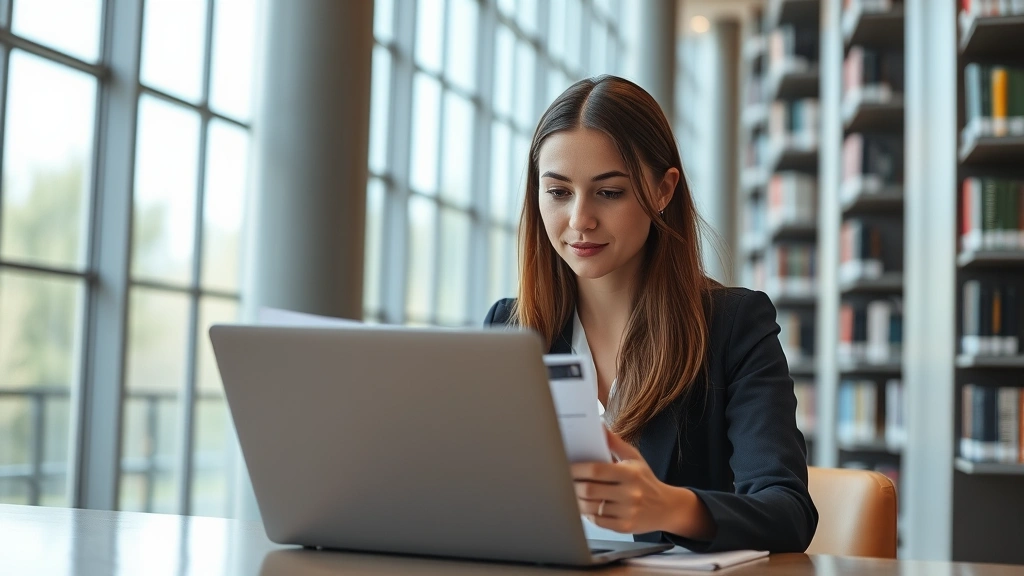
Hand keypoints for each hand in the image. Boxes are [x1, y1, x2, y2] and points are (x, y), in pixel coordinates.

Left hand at [570, 429, 714, 539]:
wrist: (667, 507)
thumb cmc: (646, 480)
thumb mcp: (634, 458)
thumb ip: (615, 443)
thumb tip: (599, 426)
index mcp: (630, 473)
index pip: (596, 470)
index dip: (577, 469)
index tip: (566, 467)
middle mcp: (630, 493)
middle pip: (590, 490)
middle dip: (573, 486)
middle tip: (564, 482)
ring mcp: (628, 512)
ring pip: (591, 507)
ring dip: (577, 501)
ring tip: (572, 494)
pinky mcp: (625, 527)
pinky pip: (598, 521)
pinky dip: (588, 514)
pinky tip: (586, 507)